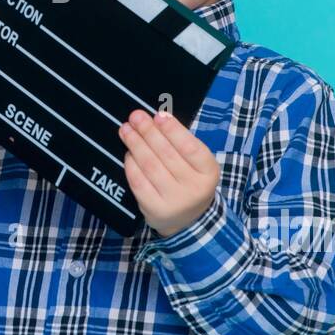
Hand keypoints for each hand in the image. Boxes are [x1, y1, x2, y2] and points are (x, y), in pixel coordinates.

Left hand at [118, 109, 219, 238]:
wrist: (188, 219)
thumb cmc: (189, 179)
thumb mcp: (195, 163)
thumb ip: (179, 142)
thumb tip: (154, 119)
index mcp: (209, 172)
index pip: (190, 147)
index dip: (173, 130)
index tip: (158, 115)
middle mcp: (194, 188)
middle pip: (167, 155)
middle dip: (148, 132)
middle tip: (135, 117)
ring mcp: (174, 201)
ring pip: (151, 166)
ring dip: (136, 144)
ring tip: (126, 130)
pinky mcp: (155, 209)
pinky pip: (138, 181)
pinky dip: (131, 164)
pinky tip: (128, 152)